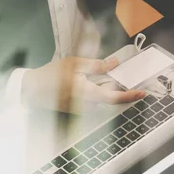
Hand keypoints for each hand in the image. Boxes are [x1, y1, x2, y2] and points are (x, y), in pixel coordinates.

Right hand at [21, 56, 145, 112]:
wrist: (32, 91)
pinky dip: (97, 92)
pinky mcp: (80, 111)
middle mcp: (88, 105)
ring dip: (104, 88)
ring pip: (102, 99)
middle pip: (110, 97)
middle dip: (116, 87)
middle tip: (114, 76)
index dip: (130, 96)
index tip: (142, 94)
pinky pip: (95, 101)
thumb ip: (97, 65)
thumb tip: (114, 63)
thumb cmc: (50, 75)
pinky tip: (87, 83)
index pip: (114, 97)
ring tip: (90, 78)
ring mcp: (84, 110)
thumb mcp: (74, 64)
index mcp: (87, 93)